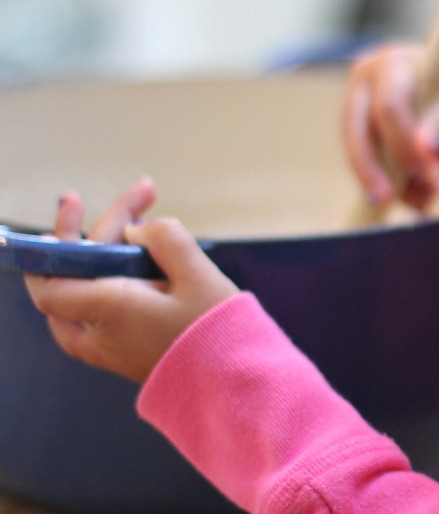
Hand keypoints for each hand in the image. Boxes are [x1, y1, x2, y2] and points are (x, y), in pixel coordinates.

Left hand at [24, 178, 238, 383]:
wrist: (236, 390)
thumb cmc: (218, 334)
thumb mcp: (199, 276)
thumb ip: (166, 240)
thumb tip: (138, 231)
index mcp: (108, 310)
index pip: (52, 274)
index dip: (59, 236)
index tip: (77, 201)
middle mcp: (97, 333)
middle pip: (79, 272)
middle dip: (110, 229)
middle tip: (147, 198)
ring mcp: (108, 348)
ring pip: (87, 292)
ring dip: (111, 252)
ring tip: (146, 223)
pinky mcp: (125, 353)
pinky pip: (103, 310)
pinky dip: (116, 278)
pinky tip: (148, 259)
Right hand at [343, 44, 438, 208]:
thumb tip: (426, 149)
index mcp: (390, 65)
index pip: (389, 107)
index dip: (403, 142)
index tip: (426, 172)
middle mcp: (363, 83)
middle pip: (357, 132)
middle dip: (371, 171)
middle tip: (386, 202)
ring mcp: (353, 106)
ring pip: (357, 152)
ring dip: (387, 183)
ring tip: (424, 202)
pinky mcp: (356, 132)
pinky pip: (364, 163)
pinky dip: (390, 185)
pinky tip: (419, 201)